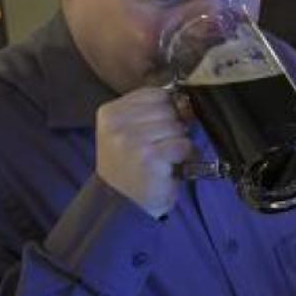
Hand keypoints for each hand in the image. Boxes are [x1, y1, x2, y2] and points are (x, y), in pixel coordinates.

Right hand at [96, 87, 192, 217]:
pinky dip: (183, 155)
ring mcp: (132, 140)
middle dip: (173, 126)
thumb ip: (151, 112)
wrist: (122, 201)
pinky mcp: (149, 156)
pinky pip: (182, 144)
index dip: (167, 108)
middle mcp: (117, 124)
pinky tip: (169, 165)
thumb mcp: (130, 132)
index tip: (162, 125)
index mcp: (110, 113)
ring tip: (164, 156)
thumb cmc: (131, 165)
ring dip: (178, 142)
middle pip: (167, 108)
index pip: (154, 93)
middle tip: (162, 146)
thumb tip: (185, 101)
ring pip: (176, 125)